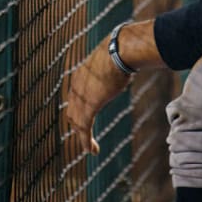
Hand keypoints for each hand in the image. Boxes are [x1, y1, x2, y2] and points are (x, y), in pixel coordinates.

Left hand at [66, 38, 129, 154]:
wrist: (119, 51)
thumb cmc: (121, 51)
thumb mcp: (112, 58)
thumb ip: (114, 63)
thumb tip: (129, 56)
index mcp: (80, 75)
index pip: (75, 97)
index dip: (79, 109)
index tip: (85, 118)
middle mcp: (76, 87)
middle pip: (72, 111)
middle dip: (78, 124)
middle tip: (86, 136)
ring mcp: (81, 97)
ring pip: (77, 123)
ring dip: (83, 137)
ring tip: (91, 147)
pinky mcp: (89, 107)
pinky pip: (84, 129)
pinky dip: (86, 141)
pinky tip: (92, 150)